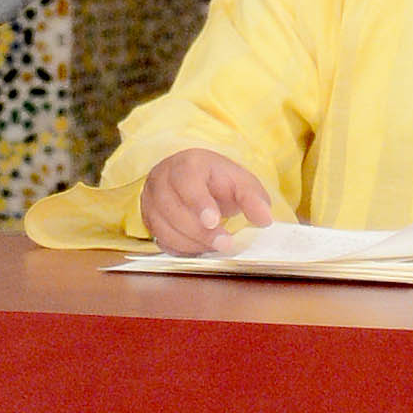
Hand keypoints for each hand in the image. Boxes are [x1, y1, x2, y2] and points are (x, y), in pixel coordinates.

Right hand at [141, 149, 279, 253]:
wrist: (195, 179)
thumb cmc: (217, 180)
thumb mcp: (240, 182)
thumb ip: (253, 198)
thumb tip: (265, 219)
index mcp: (186, 164)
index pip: (186, 181)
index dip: (199, 202)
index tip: (213, 221)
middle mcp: (162, 179)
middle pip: (172, 208)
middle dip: (199, 231)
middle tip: (224, 244)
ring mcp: (150, 200)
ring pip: (162, 227)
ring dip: (190, 242)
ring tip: (214, 247)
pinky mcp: (148, 219)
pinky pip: (159, 239)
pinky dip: (180, 248)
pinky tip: (198, 248)